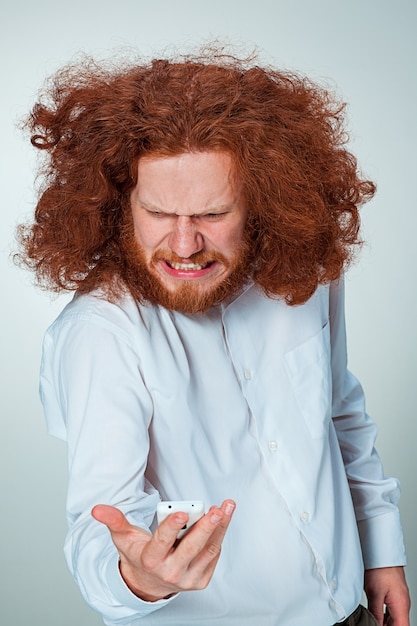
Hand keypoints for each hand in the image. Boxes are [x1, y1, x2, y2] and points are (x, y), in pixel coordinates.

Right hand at [91, 499, 235, 601]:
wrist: (148, 582)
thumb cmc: (138, 554)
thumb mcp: (123, 537)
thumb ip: (114, 521)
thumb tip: (98, 509)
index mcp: (150, 559)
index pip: (163, 542)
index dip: (172, 527)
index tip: (182, 513)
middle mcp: (170, 572)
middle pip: (191, 548)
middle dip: (205, 528)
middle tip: (215, 510)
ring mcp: (187, 578)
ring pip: (208, 551)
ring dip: (220, 528)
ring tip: (226, 508)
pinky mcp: (200, 580)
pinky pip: (213, 556)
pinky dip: (220, 536)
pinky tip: (223, 519)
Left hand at [364, 566, 409, 625]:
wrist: (381, 551)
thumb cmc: (380, 567)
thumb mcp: (374, 593)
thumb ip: (375, 613)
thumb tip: (375, 625)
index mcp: (401, 606)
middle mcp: (403, 603)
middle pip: (398, 624)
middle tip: (373, 624)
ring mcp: (399, 598)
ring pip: (395, 617)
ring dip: (385, 622)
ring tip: (373, 621)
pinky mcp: (394, 592)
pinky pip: (392, 609)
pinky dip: (385, 615)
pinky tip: (375, 614)